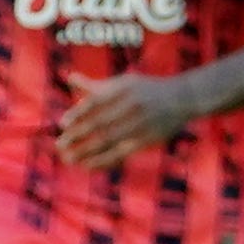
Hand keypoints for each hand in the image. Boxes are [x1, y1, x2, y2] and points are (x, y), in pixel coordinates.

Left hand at [55, 70, 198, 170]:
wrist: (184, 98)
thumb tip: (70, 77)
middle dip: (78, 136)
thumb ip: (96, 86)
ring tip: (68, 159)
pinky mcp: (148, 139)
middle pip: (101, 123)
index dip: (79, 114)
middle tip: (59, 145)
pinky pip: (123, 152)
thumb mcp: (123, 83)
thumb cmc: (145, 90)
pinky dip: (104, 160)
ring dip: (87, 151)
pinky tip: (88, 165)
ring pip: (110, 140)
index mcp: (123, 89)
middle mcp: (132, 106)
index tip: (63, 124)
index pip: (97, 102)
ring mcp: (142, 123)